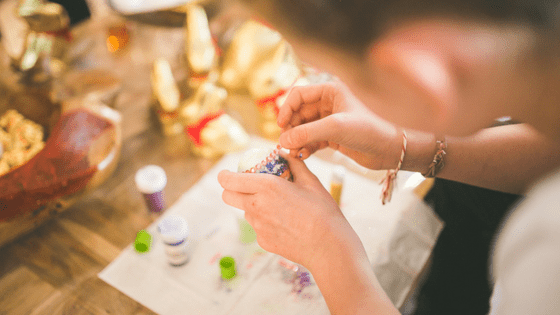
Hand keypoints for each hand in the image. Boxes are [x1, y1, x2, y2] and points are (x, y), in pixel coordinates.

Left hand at [218, 153, 352, 268]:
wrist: (329, 247)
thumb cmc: (323, 212)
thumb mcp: (311, 181)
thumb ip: (294, 164)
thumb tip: (285, 153)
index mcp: (267, 187)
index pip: (229, 180)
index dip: (225, 175)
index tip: (228, 174)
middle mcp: (257, 206)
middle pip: (227, 196)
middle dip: (231, 190)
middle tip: (246, 187)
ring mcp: (258, 226)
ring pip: (245, 212)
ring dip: (253, 206)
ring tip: (279, 208)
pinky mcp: (263, 241)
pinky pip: (258, 227)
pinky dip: (266, 222)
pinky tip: (286, 224)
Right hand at [278, 81, 401, 169]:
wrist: (390, 150)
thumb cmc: (369, 130)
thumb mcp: (336, 128)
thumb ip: (307, 133)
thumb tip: (282, 140)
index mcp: (331, 91)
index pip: (299, 95)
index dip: (286, 109)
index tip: (280, 126)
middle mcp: (330, 104)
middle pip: (299, 113)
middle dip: (291, 128)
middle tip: (285, 143)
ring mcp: (331, 121)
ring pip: (304, 128)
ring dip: (296, 140)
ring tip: (294, 152)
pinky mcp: (333, 137)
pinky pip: (311, 140)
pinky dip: (305, 147)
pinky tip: (303, 155)